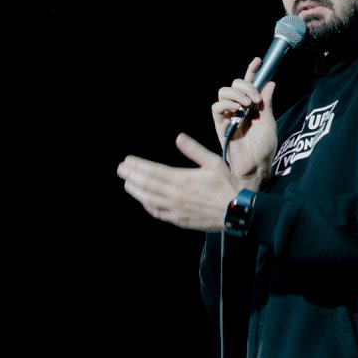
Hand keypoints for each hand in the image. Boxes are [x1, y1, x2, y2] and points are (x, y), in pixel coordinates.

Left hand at [117, 133, 240, 231]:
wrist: (236, 211)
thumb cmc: (226, 185)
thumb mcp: (213, 162)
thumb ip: (194, 150)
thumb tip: (179, 137)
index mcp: (182, 179)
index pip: (153, 171)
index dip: (138, 166)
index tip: (127, 161)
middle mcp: (175, 195)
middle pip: (147, 185)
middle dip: (132, 176)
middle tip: (121, 169)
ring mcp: (176, 209)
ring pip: (149, 200)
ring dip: (136, 191)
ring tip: (127, 184)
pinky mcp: (179, 220)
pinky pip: (159, 213)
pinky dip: (148, 206)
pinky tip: (144, 202)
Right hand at [212, 57, 278, 187]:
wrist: (256, 167)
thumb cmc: (264, 149)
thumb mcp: (269, 123)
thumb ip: (267, 104)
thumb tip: (271, 83)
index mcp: (252, 106)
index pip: (250, 84)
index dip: (252, 71)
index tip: (258, 60)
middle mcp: (239, 108)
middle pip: (234, 84)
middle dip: (245, 85)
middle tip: (255, 98)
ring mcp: (228, 115)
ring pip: (223, 92)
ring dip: (236, 94)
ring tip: (247, 105)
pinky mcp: (220, 125)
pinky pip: (216, 108)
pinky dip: (226, 104)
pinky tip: (237, 110)